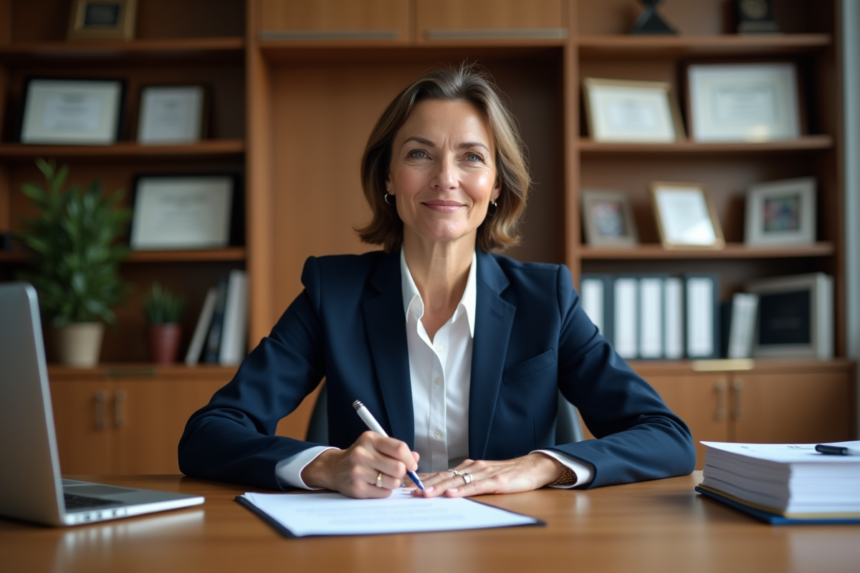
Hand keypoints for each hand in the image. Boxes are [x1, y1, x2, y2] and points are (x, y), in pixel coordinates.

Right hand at [300, 431, 419, 497]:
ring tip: (384, 478)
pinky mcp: (357, 488)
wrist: (334, 468)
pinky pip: (384, 493)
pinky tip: (375, 485)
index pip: (399, 448)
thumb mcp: (376, 446)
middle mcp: (362, 454)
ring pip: (393, 482)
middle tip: (397, 473)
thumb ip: (396, 450)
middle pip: (398, 468)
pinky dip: (384, 491)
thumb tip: (415, 459)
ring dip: (393, 483)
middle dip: (402, 473)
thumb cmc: (361, 456)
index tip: (412, 465)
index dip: (410, 459)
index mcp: (370, 439)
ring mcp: (358, 472)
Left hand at [412, 453, 564, 497]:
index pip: (440, 472)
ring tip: (424, 494)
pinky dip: (463, 491)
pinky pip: (476, 486)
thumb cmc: (506, 474)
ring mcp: (483, 473)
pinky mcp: (495, 480)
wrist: (530, 467)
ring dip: (439, 487)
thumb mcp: (481, 476)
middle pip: (445, 476)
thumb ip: (464, 481)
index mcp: (467, 467)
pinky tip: (452, 495)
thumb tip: (443, 489)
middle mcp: (472, 467)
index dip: (423, 479)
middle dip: (425, 484)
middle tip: (408, 491)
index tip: (405, 484)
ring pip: (457, 481)